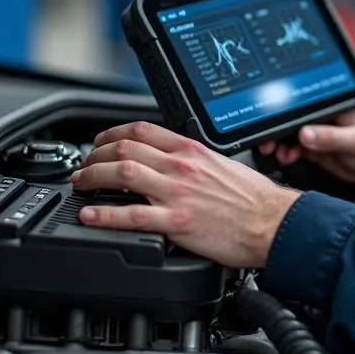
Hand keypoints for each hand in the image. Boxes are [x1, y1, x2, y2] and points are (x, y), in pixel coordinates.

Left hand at [71, 121, 300, 268]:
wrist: (273, 222)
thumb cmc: (255, 198)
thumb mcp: (222, 164)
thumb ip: (194, 160)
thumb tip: (174, 160)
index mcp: (192, 149)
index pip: (142, 130)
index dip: (112, 134)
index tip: (101, 142)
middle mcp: (181, 166)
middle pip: (124, 148)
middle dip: (95, 154)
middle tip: (84, 165)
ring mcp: (177, 193)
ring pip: (122, 173)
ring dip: (93, 176)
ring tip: (81, 183)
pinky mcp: (176, 222)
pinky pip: (131, 215)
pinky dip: (104, 214)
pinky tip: (90, 214)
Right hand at [259, 109, 354, 193]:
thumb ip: (331, 138)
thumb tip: (304, 134)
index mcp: (330, 107)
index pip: (301, 108)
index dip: (283, 117)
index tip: (271, 128)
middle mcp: (321, 118)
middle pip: (291, 121)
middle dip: (276, 132)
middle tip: (269, 144)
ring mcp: (317, 133)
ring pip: (289, 136)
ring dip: (280, 144)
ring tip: (280, 154)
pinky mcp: (316, 149)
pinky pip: (294, 149)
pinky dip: (286, 154)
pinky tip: (287, 158)